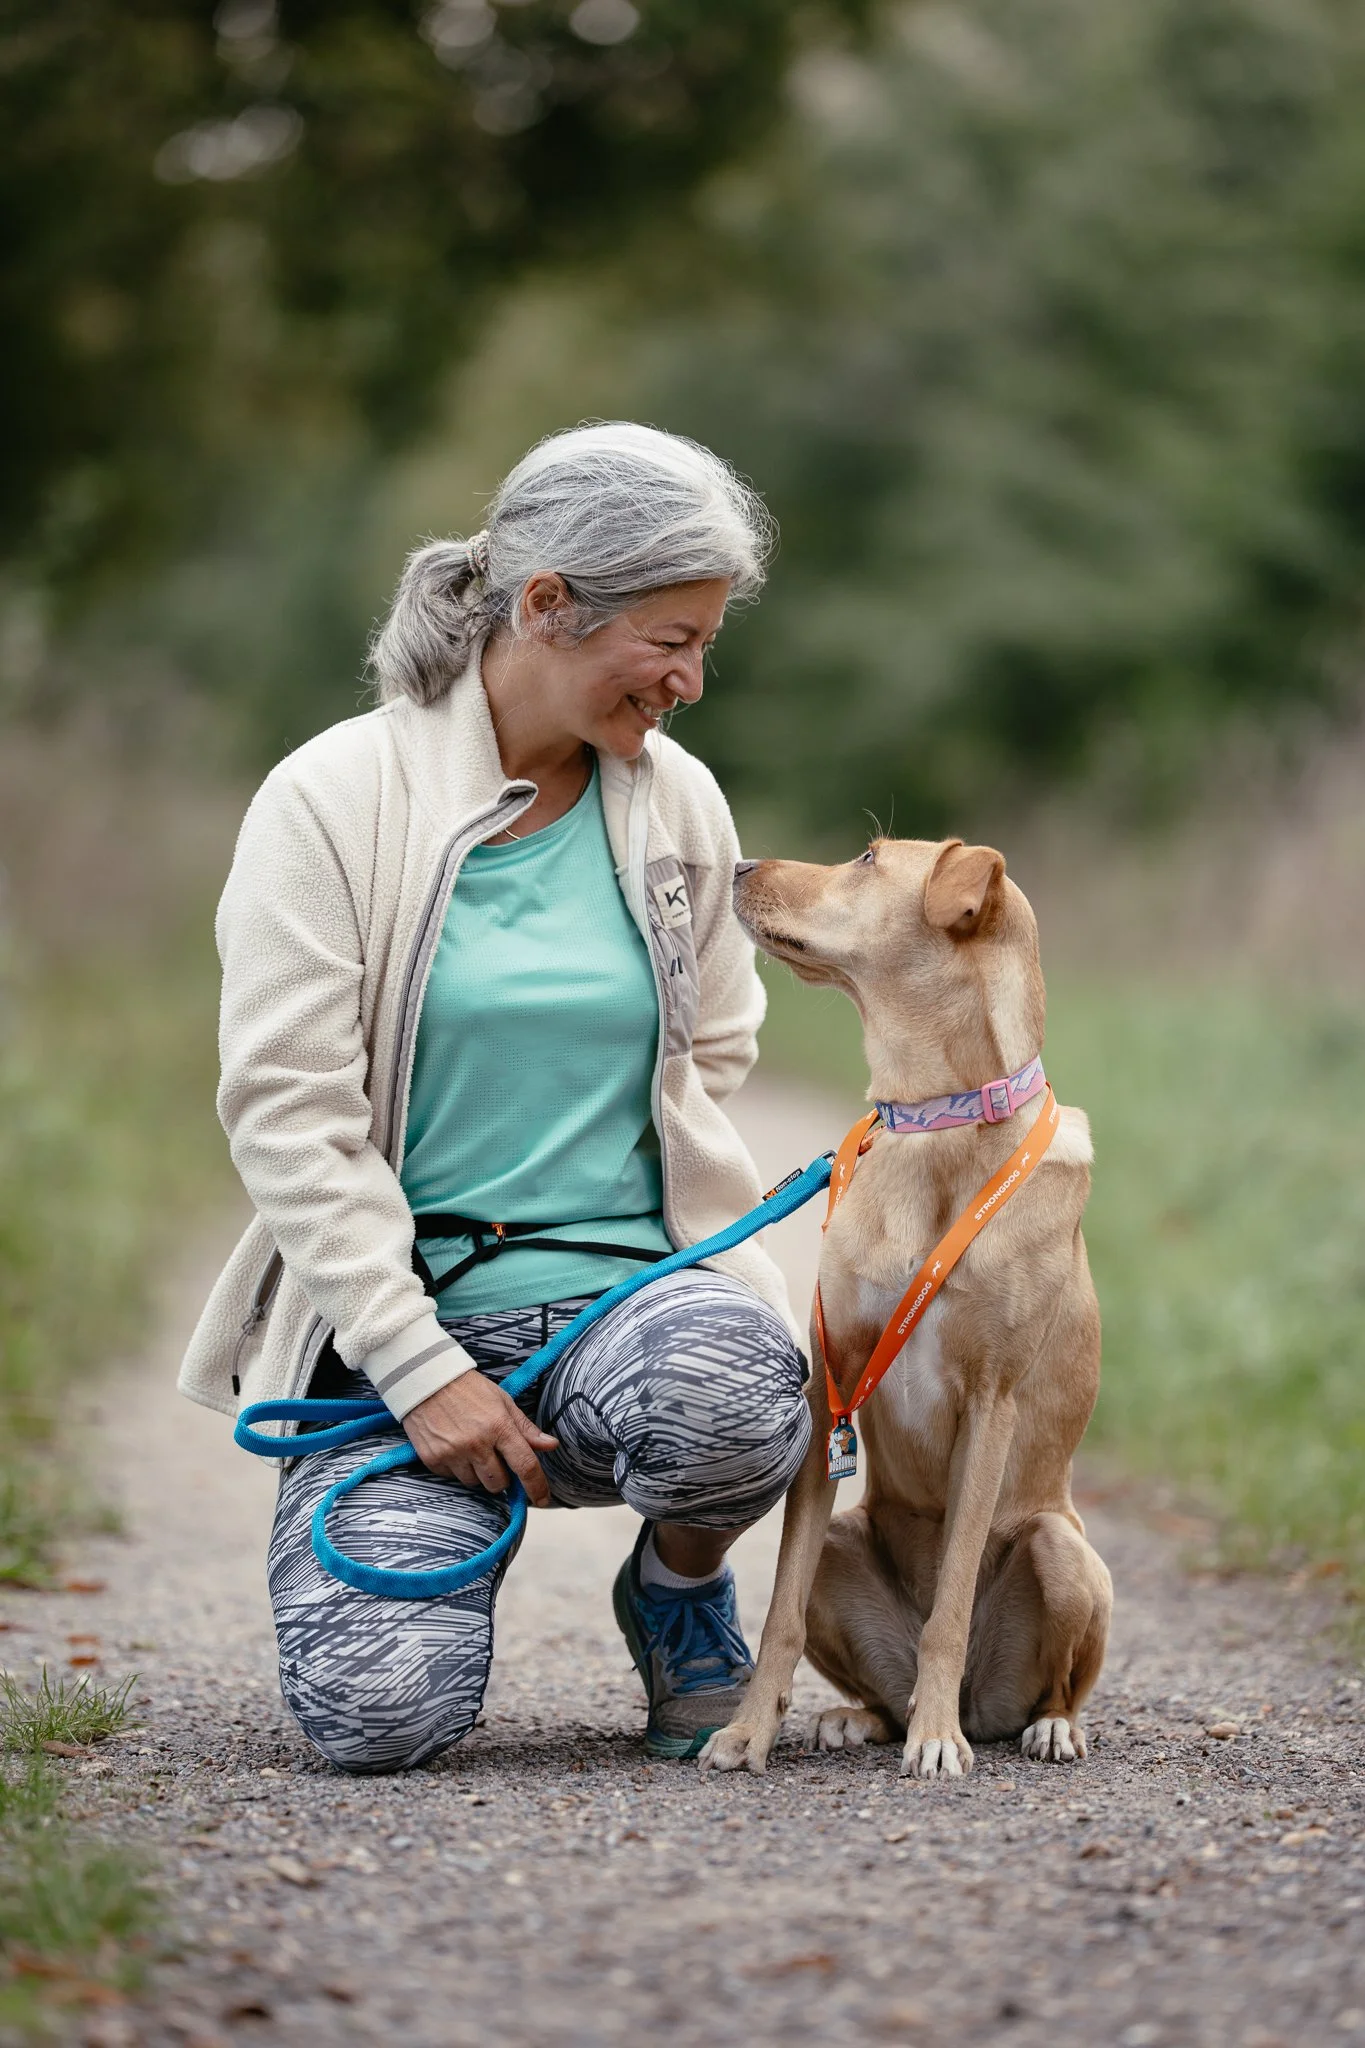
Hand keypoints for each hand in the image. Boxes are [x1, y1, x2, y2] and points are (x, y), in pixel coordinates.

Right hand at [403, 1373, 558, 1506]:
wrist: (426, 1380)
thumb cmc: (468, 1388)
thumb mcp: (502, 1401)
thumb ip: (525, 1428)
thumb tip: (551, 1445)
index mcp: (499, 1426)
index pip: (525, 1466)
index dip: (537, 1487)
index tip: (543, 1499)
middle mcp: (476, 1443)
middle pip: (499, 1483)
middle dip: (501, 1476)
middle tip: (494, 1456)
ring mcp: (453, 1453)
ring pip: (475, 1483)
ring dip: (478, 1473)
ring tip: (471, 1448)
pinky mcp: (433, 1459)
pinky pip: (452, 1477)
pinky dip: (456, 1468)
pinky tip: (453, 1447)